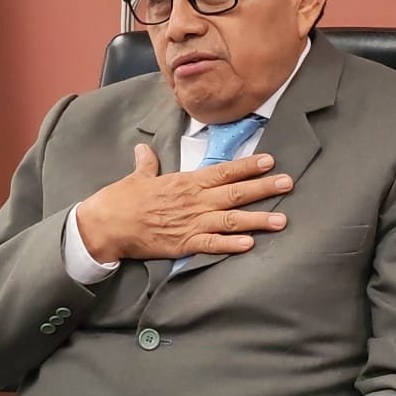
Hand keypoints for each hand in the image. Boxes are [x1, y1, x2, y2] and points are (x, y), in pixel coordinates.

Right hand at [75, 143, 291, 262]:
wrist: (106, 225)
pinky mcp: (184, 245)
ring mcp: (191, 223)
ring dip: (258, 220)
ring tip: (282, 220)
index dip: (248, 166)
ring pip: (231, 220)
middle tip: (288, 183)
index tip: (270, 160)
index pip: (224, 171)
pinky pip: (212, 245)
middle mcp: (194, 201)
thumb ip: (147, 163)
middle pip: (235, 193)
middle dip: (264, 188)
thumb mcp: (138, 177)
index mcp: (186, 182)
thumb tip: (143, 149)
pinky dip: (231, 246)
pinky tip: (250, 245)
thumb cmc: (121, 199)